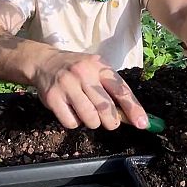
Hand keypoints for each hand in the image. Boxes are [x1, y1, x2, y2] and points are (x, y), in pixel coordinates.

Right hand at [33, 51, 147, 129]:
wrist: (44, 62)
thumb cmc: (77, 69)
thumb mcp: (96, 70)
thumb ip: (113, 90)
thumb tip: (132, 117)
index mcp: (99, 67)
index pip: (121, 90)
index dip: (134, 109)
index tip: (142, 124)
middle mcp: (84, 74)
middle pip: (106, 108)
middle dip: (111, 121)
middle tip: (109, 121)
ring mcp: (67, 85)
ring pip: (90, 118)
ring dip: (92, 122)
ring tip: (87, 114)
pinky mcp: (53, 98)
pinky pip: (71, 122)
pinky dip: (74, 123)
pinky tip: (71, 112)